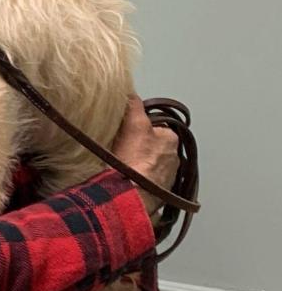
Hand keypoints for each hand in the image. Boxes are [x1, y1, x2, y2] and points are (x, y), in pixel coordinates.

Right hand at [110, 94, 178, 213]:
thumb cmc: (133, 162)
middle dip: (136, 147)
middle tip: (117, 150)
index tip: (121, 131)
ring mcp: (166, 179)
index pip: (151, 125)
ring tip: (118, 168)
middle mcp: (173, 159)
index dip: (134, 126)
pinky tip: (123, 182)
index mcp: (171, 139)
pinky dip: (136, 182)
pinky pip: (145, 183)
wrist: (129, 198)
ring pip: (147, 165)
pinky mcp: (157, 196)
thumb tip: (130, 93)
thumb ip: (133, 106)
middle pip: (150, 145)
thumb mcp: (133, 125)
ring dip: (136, 166)